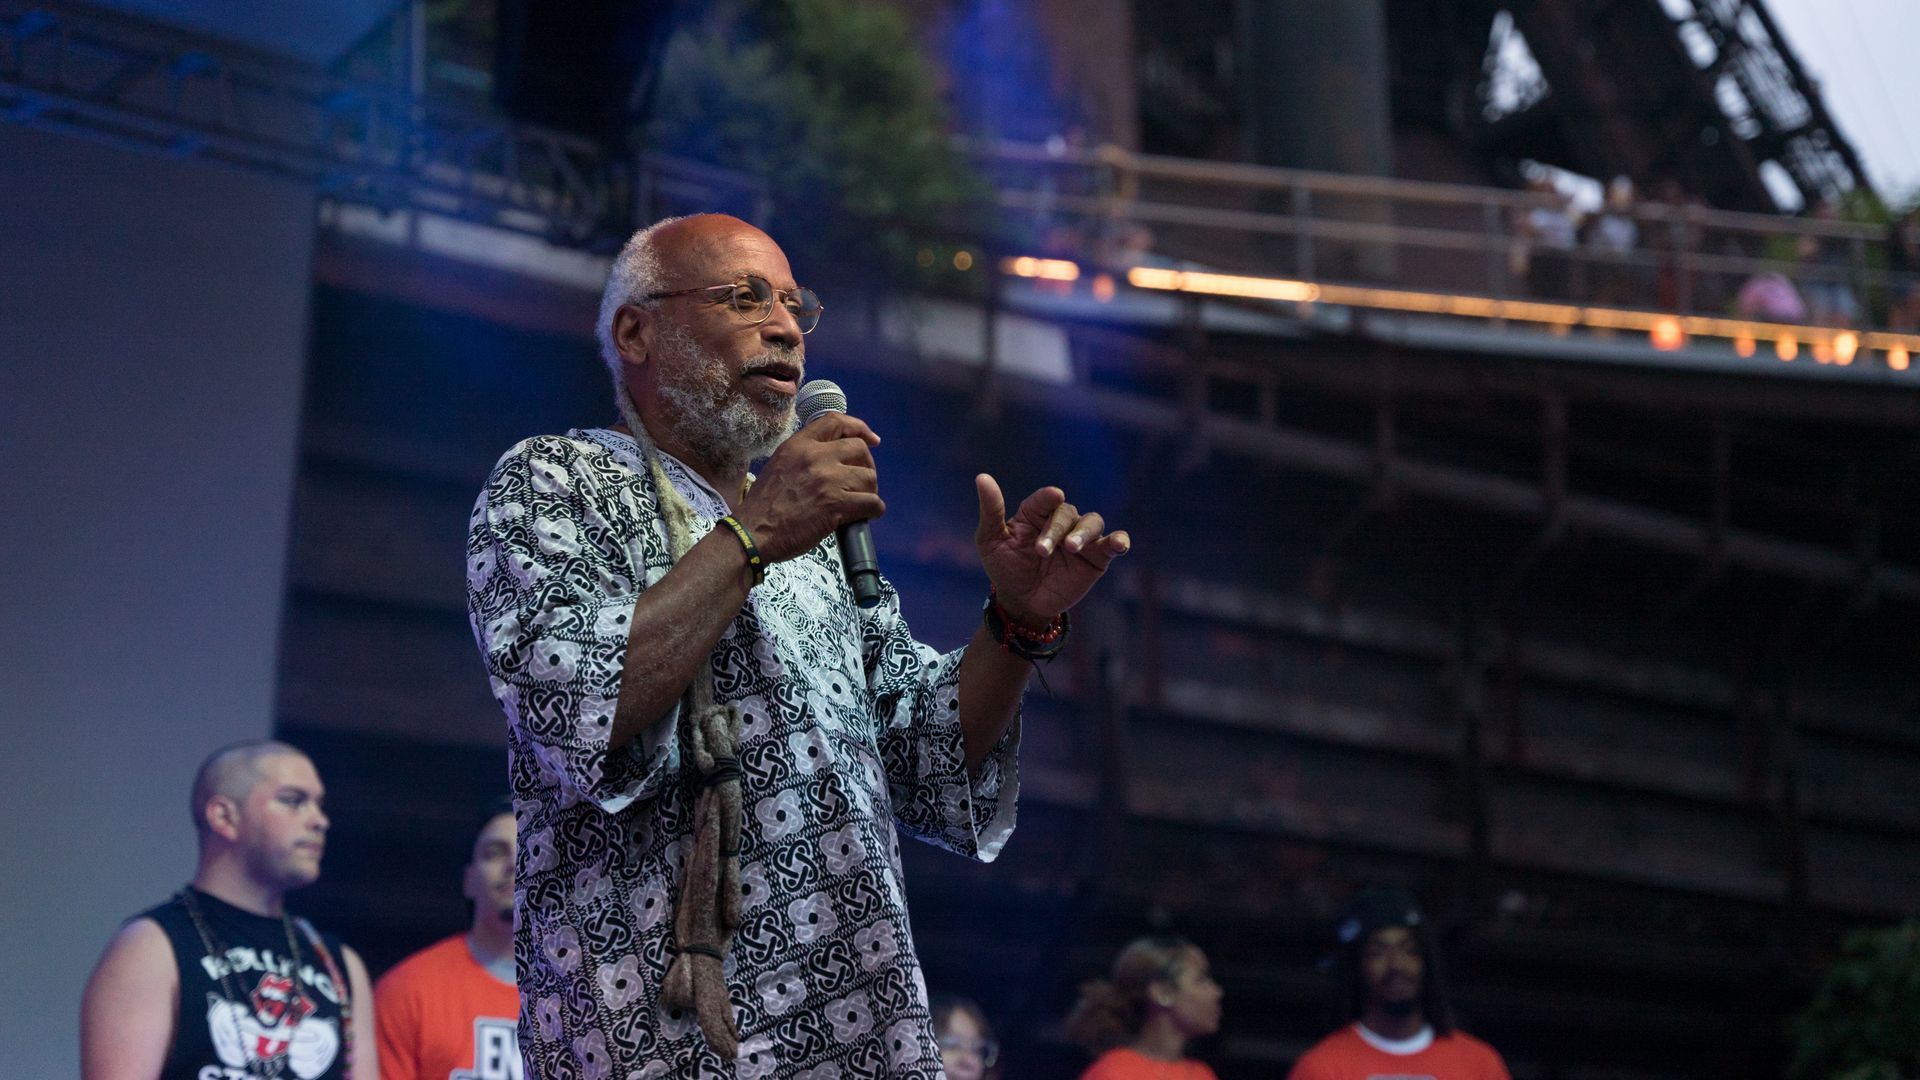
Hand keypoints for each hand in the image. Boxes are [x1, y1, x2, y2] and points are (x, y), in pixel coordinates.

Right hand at [739, 414, 884, 561]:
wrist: (754, 532)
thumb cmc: (764, 504)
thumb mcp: (779, 464)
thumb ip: (805, 455)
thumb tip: (834, 457)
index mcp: (799, 444)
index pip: (836, 422)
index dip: (860, 428)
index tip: (871, 440)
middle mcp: (816, 456)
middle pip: (860, 449)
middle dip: (866, 466)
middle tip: (861, 483)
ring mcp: (828, 480)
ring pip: (869, 477)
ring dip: (869, 491)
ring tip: (860, 502)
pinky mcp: (837, 504)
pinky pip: (872, 502)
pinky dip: (873, 510)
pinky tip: (865, 516)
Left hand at [974, 474, 1128, 627]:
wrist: (1022, 603)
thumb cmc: (1005, 568)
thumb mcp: (991, 541)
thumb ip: (991, 511)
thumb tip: (982, 477)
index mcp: (1036, 513)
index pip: (1045, 500)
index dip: (1049, 498)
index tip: (1054, 496)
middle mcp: (1061, 521)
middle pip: (1067, 513)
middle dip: (1056, 529)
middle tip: (1042, 551)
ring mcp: (1081, 539)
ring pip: (1092, 522)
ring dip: (1084, 532)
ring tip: (1071, 547)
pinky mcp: (1096, 558)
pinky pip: (1112, 544)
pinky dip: (1119, 540)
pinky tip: (1120, 544)